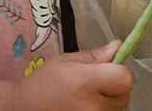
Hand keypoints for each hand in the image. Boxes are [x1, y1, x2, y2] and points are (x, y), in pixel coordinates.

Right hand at [13, 40, 132, 110]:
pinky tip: (86, 104)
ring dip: (110, 99)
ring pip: (119, 107)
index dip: (120, 69)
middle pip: (125, 94)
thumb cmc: (45, 82)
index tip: (109, 67)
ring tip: (88, 94)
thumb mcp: (68, 60)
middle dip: (116, 85)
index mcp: (86, 82)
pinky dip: (102, 108)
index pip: (126, 77)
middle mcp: (92, 106)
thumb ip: (96, 55)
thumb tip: (118, 47)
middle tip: (96, 81)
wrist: (26, 107)